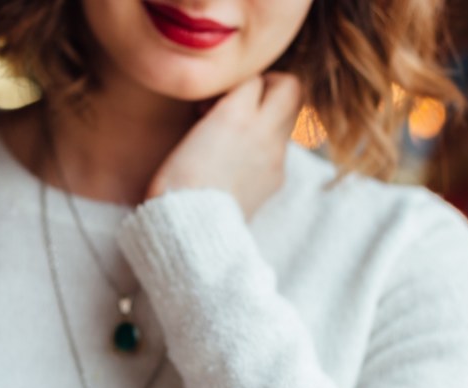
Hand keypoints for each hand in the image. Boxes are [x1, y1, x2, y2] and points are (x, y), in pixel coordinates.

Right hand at [147, 73, 301, 218]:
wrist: (192, 232)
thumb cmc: (177, 184)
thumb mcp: (189, 133)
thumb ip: (218, 107)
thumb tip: (227, 100)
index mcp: (238, 116)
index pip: (255, 76)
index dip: (237, 82)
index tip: (218, 98)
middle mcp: (264, 132)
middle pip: (291, 88)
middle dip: (269, 88)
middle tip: (243, 101)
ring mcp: (275, 158)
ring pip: (288, 118)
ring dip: (268, 117)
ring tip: (236, 133)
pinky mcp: (275, 180)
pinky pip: (279, 149)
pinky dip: (264, 146)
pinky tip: (236, 161)